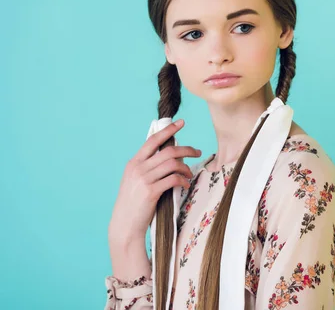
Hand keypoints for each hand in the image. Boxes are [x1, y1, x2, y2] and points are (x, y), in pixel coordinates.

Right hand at [108, 119, 201, 246]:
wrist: (125, 225)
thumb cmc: (134, 204)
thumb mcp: (135, 181)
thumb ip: (147, 168)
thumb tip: (168, 158)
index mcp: (134, 163)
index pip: (153, 140)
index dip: (168, 130)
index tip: (181, 123)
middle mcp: (138, 168)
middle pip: (168, 151)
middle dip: (186, 149)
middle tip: (198, 151)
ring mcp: (144, 179)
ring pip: (172, 164)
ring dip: (186, 167)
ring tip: (190, 173)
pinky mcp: (151, 191)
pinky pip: (173, 179)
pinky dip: (183, 180)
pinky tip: (185, 184)